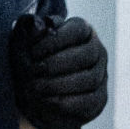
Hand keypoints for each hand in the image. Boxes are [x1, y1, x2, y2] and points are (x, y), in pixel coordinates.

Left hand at [9, 14, 108, 128]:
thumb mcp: (28, 42)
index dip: (55, 40)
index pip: (78, 29)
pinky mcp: (99, 99)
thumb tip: (37, 26)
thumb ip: (31, 29)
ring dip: (60, 84)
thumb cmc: (33, 61)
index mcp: (84, 32)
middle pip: (87, 55)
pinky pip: (89, 101)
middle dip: (57, 64)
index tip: (33, 52)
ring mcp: (101, 76)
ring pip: (89, 79)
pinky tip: (47, 100)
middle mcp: (97, 52)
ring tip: (36, 87)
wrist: (36, 92)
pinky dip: (67, 102)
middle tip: (34, 72)